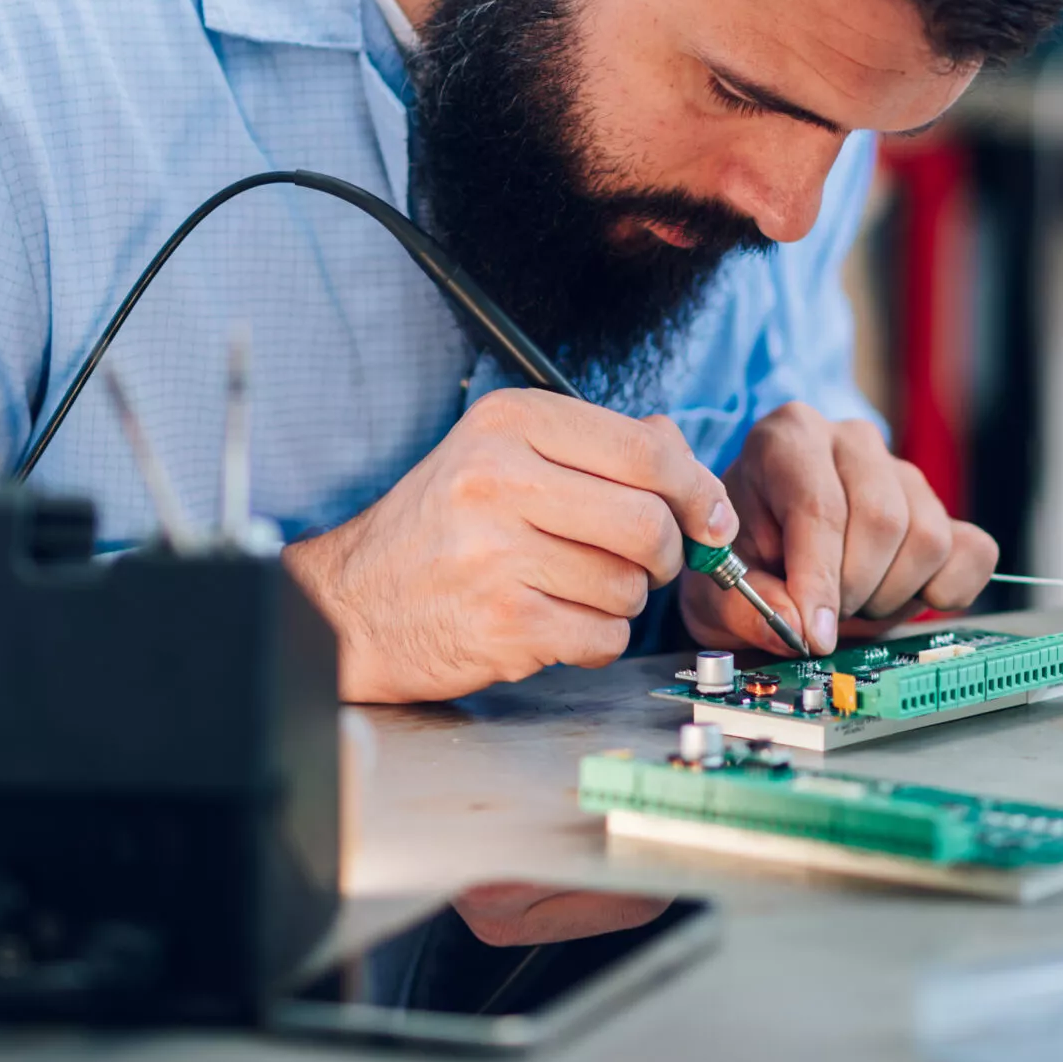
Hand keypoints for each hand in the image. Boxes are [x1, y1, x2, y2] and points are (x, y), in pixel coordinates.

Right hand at [286, 389, 735, 700]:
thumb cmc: (440, 528)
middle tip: (643, 561)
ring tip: (574, 589)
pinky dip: (596, 640)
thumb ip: (600, 448)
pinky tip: (557, 623)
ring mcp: (498, 553)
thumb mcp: (505, 455)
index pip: (646, 449)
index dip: (697, 489)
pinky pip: (602, 637)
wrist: (354, 602)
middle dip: (664, 553)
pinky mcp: (503, 622)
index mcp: (511, 422)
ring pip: (629, 586)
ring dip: (621, 599)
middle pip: (649, 522)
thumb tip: (694, 467)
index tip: (708, 516)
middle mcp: (500, 478)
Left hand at [682, 401, 996, 657]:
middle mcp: (852, 441)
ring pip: (928, 538)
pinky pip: (973, 551)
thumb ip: (744, 607)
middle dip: (854, 588)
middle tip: (825, 615)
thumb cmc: (741, 559)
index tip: (814, 633)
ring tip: (852, 601)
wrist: (772, 551)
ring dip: (890, 594)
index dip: (819, 577)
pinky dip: (943, 591)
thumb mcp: (715, 588)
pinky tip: (901, 596)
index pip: (819, 506)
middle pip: (882, 519)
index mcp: (788, 438)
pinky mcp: (945, 508)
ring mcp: (905, 471)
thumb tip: (796, 625)